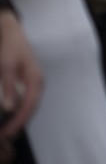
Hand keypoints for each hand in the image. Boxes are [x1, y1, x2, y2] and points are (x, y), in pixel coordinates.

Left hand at [0, 10, 41, 139]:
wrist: (12, 33)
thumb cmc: (10, 49)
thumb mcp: (7, 67)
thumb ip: (9, 88)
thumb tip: (8, 109)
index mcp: (36, 81)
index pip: (29, 106)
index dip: (19, 121)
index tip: (7, 133)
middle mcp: (37, 84)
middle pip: (30, 109)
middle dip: (18, 124)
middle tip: (4, 136)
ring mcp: (33, 84)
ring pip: (27, 107)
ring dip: (17, 119)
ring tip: (5, 130)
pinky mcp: (26, 84)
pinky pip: (24, 101)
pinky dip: (16, 111)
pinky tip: (7, 116)